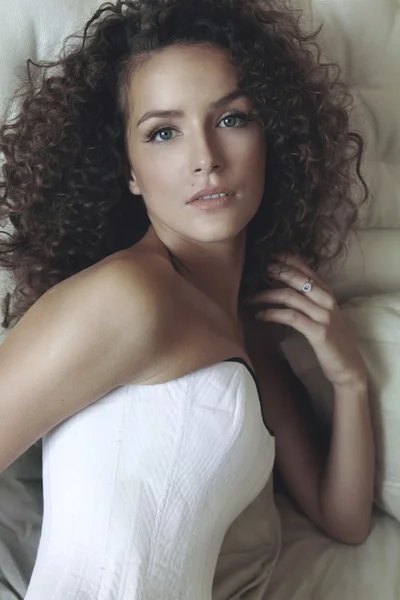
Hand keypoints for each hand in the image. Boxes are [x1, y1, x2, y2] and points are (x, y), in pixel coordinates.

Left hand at [246, 254, 366, 390]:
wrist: (348, 367)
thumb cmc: (331, 342)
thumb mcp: (321, 316)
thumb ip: (307, 301)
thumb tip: (280, 288)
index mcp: (327, 293)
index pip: (306, 268)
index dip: (286, 259)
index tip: (267, 254)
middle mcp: (327, 300)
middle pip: (296, 277)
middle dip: (273, 271)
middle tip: (254, 271)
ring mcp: (324, 315)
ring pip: (290, 296)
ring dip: (266, 295)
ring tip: (249, 298)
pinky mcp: (318, 331)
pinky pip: (291, 317)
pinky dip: (272, 314)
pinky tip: (260, 316)